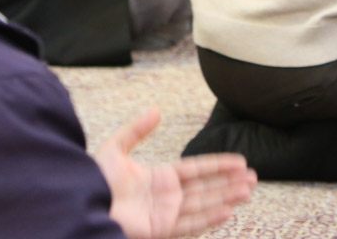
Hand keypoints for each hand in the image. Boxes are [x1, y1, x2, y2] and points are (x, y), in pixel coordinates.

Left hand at [94, 109, 255, 238]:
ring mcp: (165, 213)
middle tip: (254, 177)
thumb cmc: (93, 178)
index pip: (196, 169)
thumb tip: (156, 110)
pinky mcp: (161, 229)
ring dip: (226, 197)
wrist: (82, 203)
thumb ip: (136, 130)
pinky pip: (190, 224)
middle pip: (205, 188)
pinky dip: (209, 218)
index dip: (218, 165)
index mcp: (159, 177)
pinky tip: (227, 210)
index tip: (240, 161)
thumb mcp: (115, 148)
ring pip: (203, 204)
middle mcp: (167, 196)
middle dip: (229, 183)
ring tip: (248, 190)